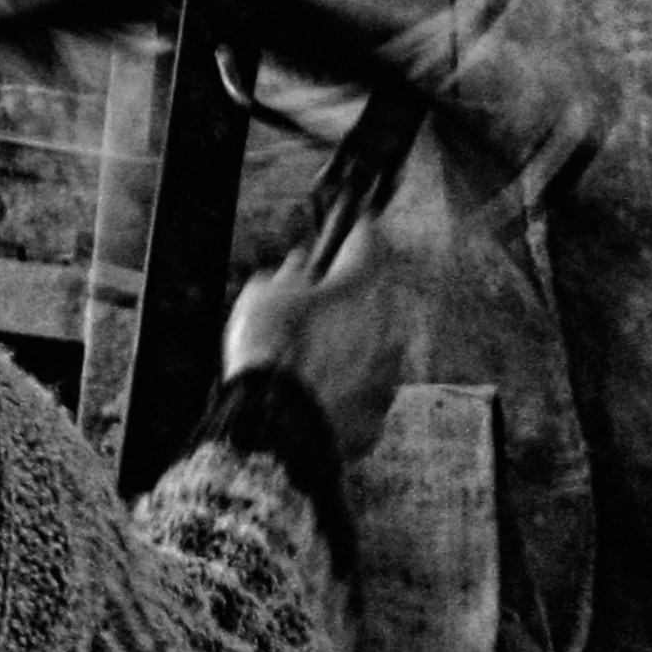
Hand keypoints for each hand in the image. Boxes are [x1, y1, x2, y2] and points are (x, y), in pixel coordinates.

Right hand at [221, 215, 411, 474]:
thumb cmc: (269, 350)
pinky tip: (316, 388)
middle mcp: (386, 325)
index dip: (354, 229)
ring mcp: (387, 371)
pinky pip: (364, 386)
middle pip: (371, 295)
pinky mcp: (379, 410)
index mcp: (361, 285)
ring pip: (371, 343)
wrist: (277, 427)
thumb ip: (289, 275)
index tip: (348, 224)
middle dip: (346, 295)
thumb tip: (301, 267)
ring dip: (349, 341)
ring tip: (309, 353)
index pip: (367, 239)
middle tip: (312, 301)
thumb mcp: (263, 295)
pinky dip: (346, 383)